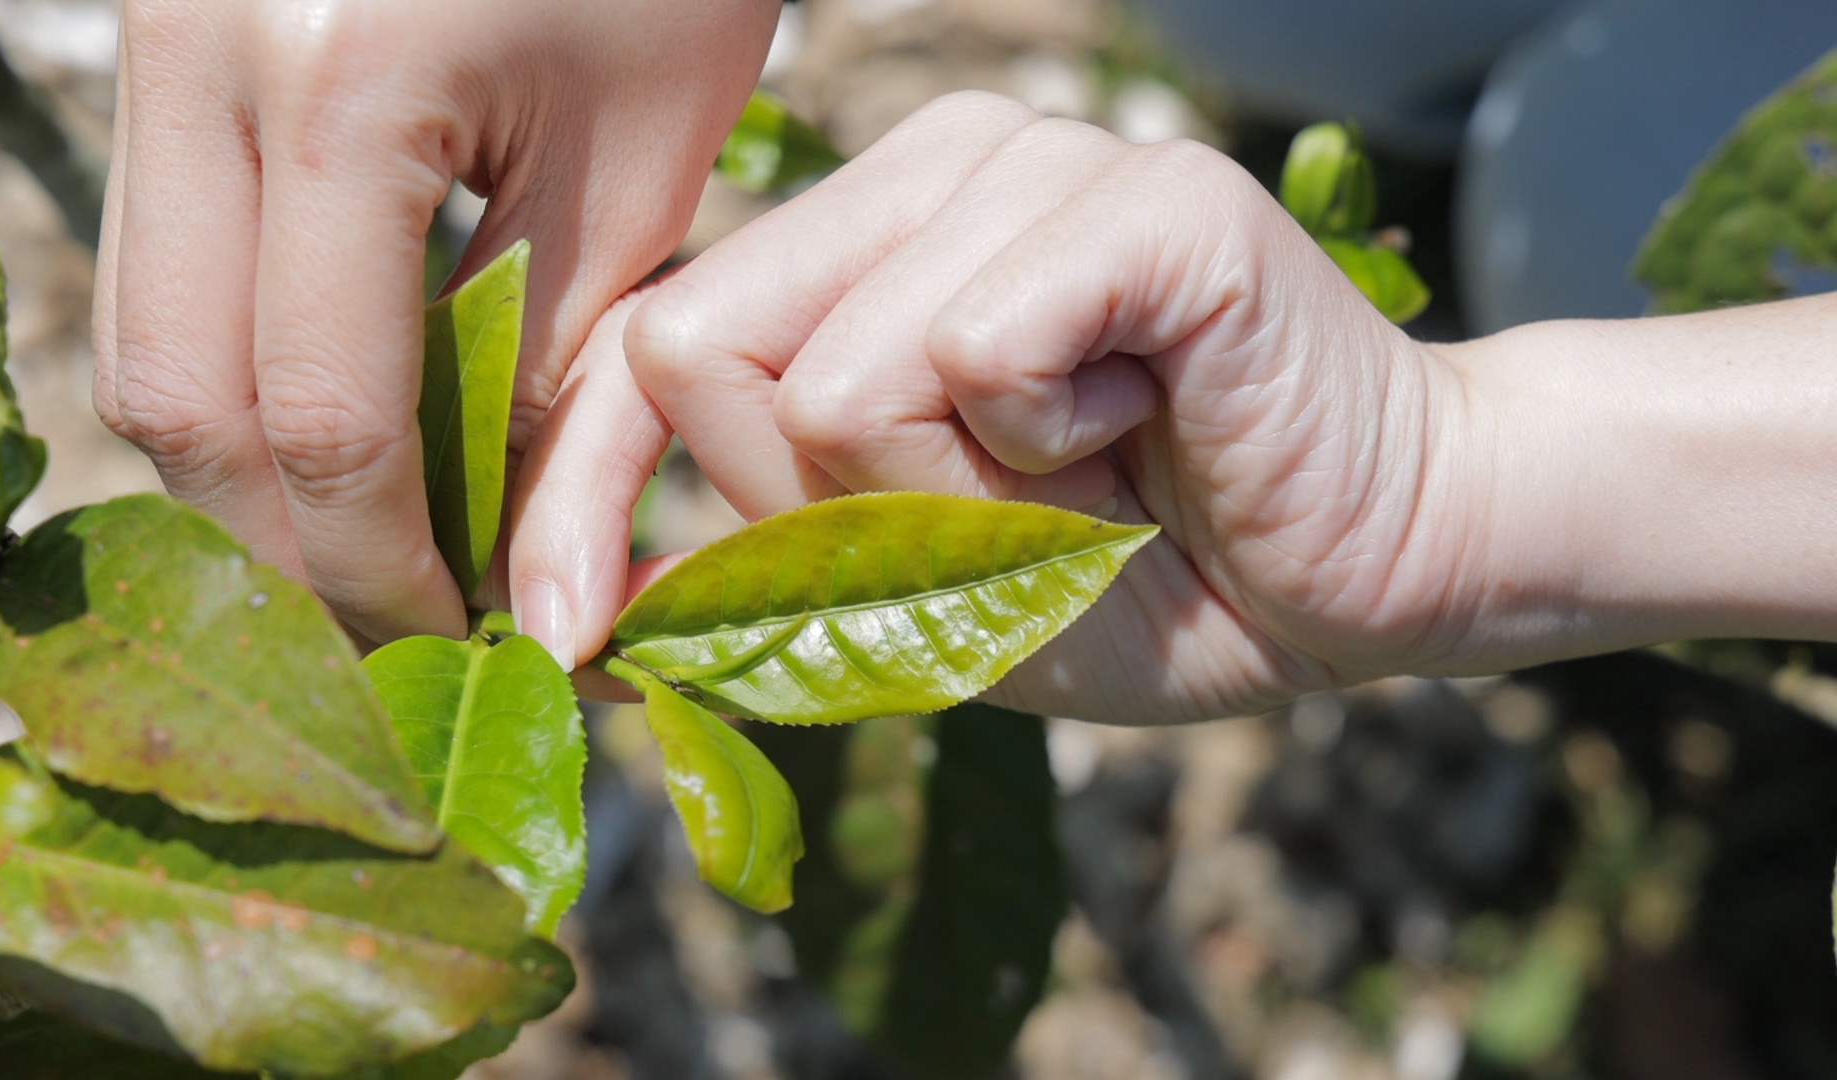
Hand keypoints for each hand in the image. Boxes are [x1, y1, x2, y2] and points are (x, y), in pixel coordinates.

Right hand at [92, 0, 779, 642]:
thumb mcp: (638, 170)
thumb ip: (558, 381)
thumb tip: (514, 578)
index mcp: (342, 84)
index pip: (319, 414)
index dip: (380, 566)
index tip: (456, 640)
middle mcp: (199, 56)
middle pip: (177, 398)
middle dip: (287, 548)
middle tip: (397, 626)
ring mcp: (153, 37)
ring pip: (142, 337)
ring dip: (248, 473)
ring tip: (368, 549)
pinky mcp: (158, 40)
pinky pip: (159, 260)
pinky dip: (236, 371)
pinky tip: (334, 429)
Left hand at [514, 92, 1472, 721]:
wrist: (1377, 568)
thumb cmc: (1150, 576)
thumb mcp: (916, 599)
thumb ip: (768, 565)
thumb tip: (590, 612)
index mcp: (870, 240)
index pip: (658, 341)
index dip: (601, 492)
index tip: (575, 635)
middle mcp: (938, 164)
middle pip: (718, 354)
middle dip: (843, 510)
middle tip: (1006, 515)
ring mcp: (1042, 159)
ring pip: (846, 372)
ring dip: (969, 496)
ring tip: (1096, 465)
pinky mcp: (1148, 199)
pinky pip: (978, 352)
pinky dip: (1051, 451)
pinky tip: (1148, 420)